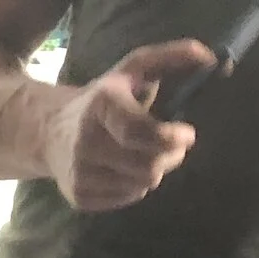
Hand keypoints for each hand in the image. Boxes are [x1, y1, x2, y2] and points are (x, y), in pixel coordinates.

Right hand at [41, 40, 214, 209]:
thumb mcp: (133, 68)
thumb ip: (172, 56)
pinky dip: (135, 186)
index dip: (169, 138)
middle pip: (146, 166)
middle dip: (170, 158)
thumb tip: (211, 59)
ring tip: (146, 156)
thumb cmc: (102, 98)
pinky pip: (126, 199)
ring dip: (154, 172)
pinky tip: (125, 170)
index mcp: (101, 107)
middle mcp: (85, 143)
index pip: (138, 132)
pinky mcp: (77, 197)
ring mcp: (79, 174)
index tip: (187, 135)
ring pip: (139, 185)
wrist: (47, 131)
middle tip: (173, 147)